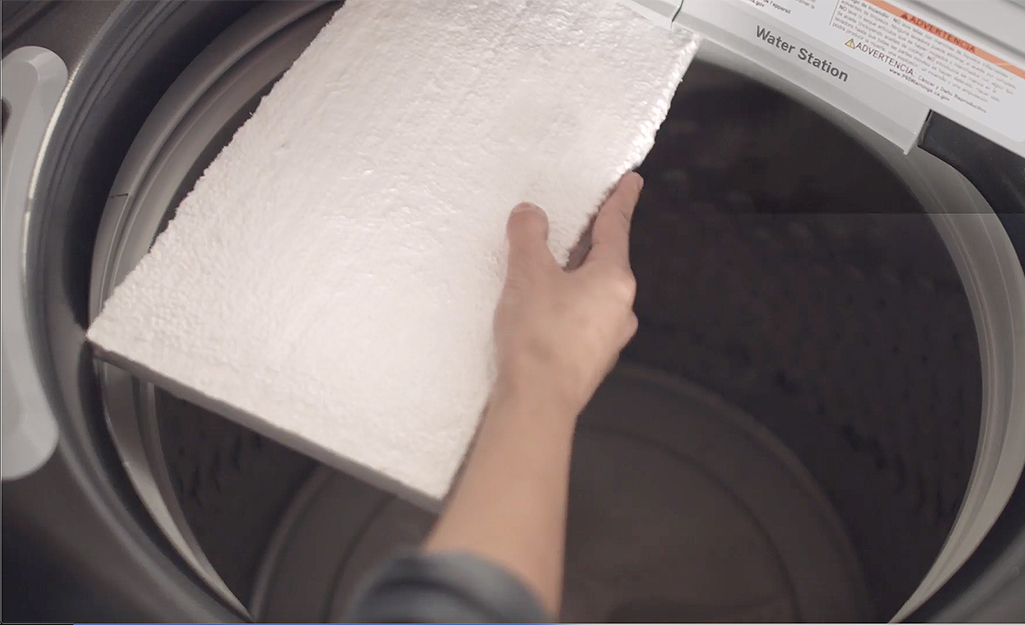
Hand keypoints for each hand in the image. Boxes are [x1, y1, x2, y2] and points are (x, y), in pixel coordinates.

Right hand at [493, 172, 642, 418]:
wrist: (538, 403)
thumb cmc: (539, 335)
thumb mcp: (527, 274)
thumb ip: (529, 236)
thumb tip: (531, 214)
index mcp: (614, 279)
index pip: (616, 228)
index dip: (620, 200)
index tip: (632, 181)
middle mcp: (621, 307)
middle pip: (605, 261)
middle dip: (588, 243)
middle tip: (575, 224)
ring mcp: (610, 337)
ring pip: (594, 293)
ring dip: (575, 278)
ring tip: (546, 273)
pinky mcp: (592, 360)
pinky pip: (584, 320)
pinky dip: (568, 307)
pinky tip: (543, 313)